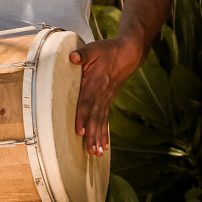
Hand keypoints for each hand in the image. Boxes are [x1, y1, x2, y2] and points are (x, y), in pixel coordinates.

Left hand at [69, 37, 143, 155]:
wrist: (129, 52)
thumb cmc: (109, 50)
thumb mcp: (95, 48)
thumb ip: (83, 54)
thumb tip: (72, 57)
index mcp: (95, 82)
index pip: (87, 102)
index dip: (82, 116)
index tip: (80, 130)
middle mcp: (101, 94)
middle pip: (95, 117)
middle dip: (92, 134)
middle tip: (90, 150)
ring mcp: (106, 99)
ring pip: (101, 121)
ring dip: (98, 138)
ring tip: (96, 153)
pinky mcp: (108, 101)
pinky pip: (106, 119)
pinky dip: (104, 133)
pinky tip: (104, 147)